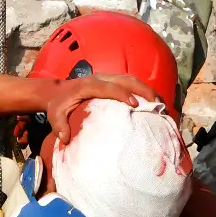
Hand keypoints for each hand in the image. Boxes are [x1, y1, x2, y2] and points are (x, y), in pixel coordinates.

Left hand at [42, 75, 161, 140]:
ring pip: (131, 80)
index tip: (135, 105)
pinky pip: (130, 83)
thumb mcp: (55, 115)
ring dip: (146, 89)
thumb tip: (65, 138)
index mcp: (88, 85)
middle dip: (143, 90)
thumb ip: (59, 126)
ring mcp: (108, 78)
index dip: (122, 94)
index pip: (109, 87)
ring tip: (160, 103)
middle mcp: (101, 78)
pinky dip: (142, 91)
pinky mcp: (112, 81)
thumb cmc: (58, 104)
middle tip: (157, 103)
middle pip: (126, 79)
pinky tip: (152, 103)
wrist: (57, 92)